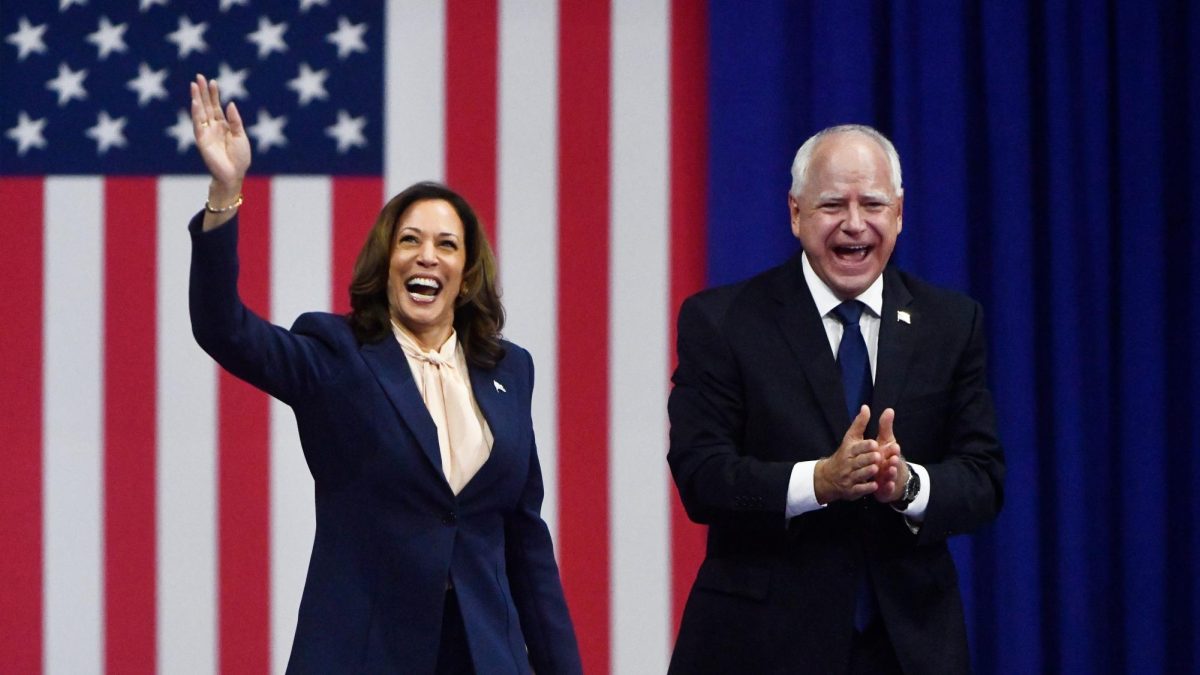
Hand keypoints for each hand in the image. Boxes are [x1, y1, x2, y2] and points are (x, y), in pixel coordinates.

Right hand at [190, 74, 249, 209]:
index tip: (212, 81)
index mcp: (223, 125)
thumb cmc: (240, 157)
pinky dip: (196, 114)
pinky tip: (195, 103)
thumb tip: (230, 103)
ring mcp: (206, 132)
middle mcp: (213, 126)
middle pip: (206, 105)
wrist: (235, 174)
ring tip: (194, 85)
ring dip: (196, 99)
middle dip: (202, 92)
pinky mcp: (202, 140)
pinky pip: (198, 125)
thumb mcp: (241, 135)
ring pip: (200, 112)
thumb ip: (235, 120)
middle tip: (198, 77)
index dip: (214, 94)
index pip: (216, 106)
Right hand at [814, 405, 881, 503]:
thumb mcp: (850, 438)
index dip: (865, 446)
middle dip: (868, 459)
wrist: (828, 477)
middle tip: (877, 456)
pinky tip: (875, 485)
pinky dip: (866, 488)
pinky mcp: (851, 490)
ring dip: (868, 472)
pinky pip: (859, 489)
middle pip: (858, 461)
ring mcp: (849, 478)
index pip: (857, 447)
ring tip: (876, 469)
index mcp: (848, 451)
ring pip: (859, 475)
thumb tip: (866, 407)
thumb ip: (860, 424)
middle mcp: (848, 464)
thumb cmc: (844, 455)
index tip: (875, 443)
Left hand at [873, 407, 905, 502]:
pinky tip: (888, 486)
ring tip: (891, 472)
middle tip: (892, 460)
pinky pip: (888, 488)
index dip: (893, 449)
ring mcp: (890, 477)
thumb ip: (885, 427)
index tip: (893, 447)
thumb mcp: (886, 441)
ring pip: (891, 475)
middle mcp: (891, 465)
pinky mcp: (886, 488)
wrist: (891, 477)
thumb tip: (889, 409)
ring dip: (892, 474)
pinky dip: (889, 487)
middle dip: (893, 461)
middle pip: (894, 463)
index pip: (893, 451)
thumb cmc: (887, 456)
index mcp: (890, 454)